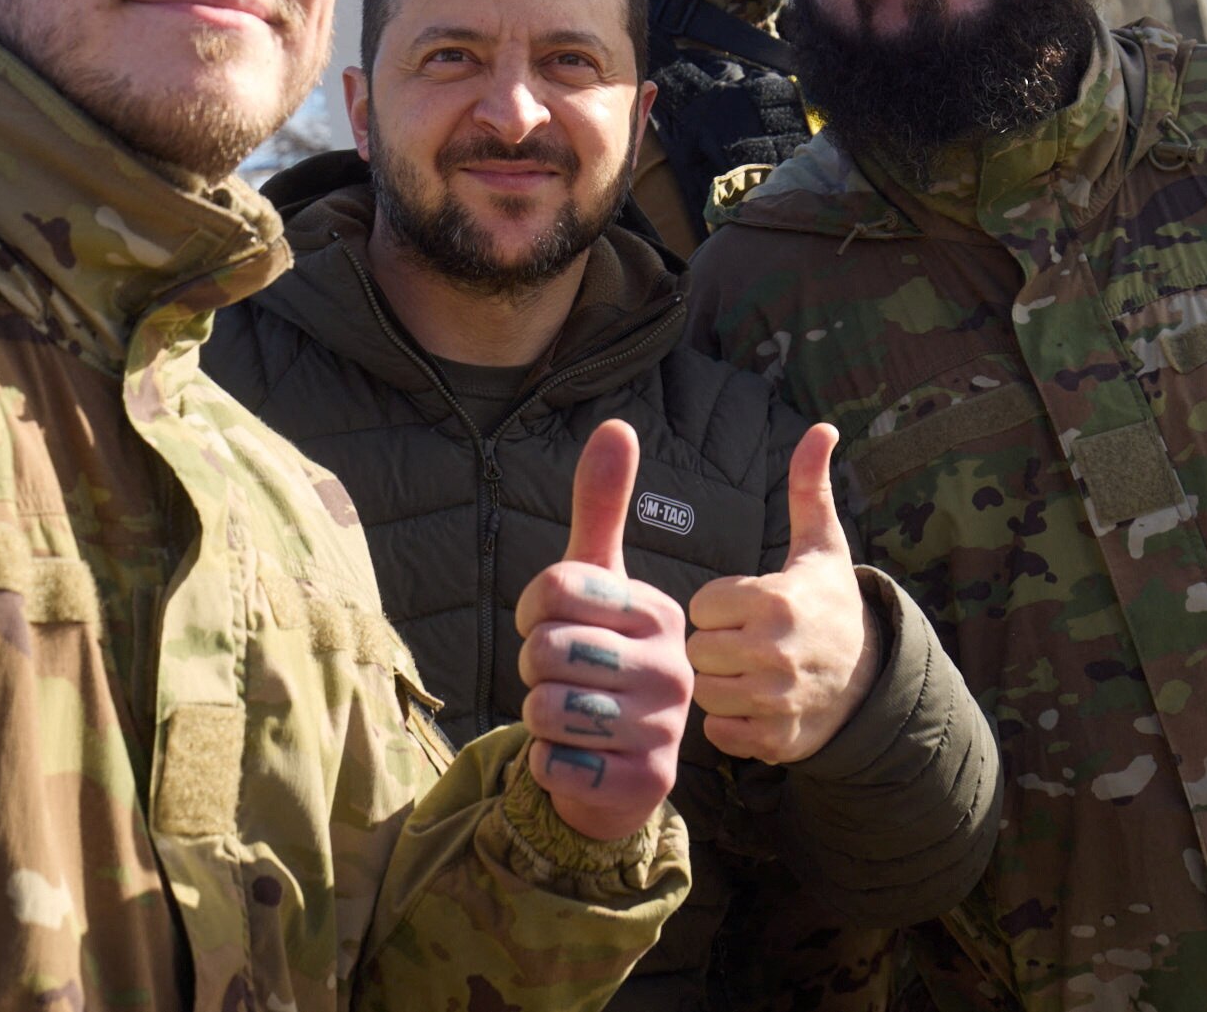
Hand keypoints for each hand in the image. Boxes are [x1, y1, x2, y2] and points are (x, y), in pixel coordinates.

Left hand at [514, 420, 691, 840]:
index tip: (552, 626)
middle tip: (562, 678)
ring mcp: (666, 729)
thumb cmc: (599, 658)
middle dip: (533, 668)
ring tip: (569, 715)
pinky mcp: (645, 783)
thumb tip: (617, 423)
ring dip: (537, 716)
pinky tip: (577, 758)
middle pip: (546, 650)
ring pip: (545, 708)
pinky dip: (548, 763)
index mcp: (663, 611)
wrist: (619, 763)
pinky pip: (553, 762)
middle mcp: (675, 668)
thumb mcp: (596, 582)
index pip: (555, 588)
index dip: (532, 611)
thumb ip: (601, 507)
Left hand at [688, 423, 881, 763]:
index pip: (702, 606)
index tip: (741, 607)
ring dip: (718, 685)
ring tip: (745, 671)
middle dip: (713, 646)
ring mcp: (777, 702)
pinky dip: (730, 724)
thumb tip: (822, 426)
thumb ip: (808, 486)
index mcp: (777, 602)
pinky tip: (752, 704)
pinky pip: (721, 734)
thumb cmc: (831, 604)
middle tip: (741, 641)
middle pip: (697, 652)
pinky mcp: (777, 740)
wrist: (872, 681)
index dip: (718, 606)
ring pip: (705, 695)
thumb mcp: (822, 545)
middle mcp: (776, 654)